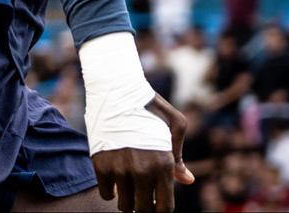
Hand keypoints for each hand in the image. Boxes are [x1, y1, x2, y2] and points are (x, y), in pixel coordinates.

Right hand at [92, 95, 193, 212]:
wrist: (116, 89)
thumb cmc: (150, 105)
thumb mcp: (174, 125)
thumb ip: (179, 156)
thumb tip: (188, 180)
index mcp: (163, 163)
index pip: (165, 207)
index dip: (161, 209)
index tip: (156, 202)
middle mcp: (142, 170)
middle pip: (143, 210)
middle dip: (144, 206)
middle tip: (141, 196)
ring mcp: (120, 169)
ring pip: (124, 206)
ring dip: (127, 200)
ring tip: (128, 188)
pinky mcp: (101, 165)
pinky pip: (106, 193)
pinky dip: (110, 190)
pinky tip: (114, 179)